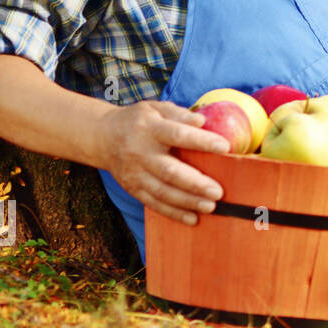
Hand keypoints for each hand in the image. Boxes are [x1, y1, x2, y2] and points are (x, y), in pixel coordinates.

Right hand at [95, 100, 229, 225]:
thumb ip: (179, 114)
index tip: (225, 147)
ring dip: (187, 201)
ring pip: (162, 191)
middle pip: (169, 171)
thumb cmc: (139, 121)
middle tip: (218, 191)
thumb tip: (202, 121)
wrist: (102, 137)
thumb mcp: (156, 108)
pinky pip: (153, 203)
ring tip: (210, 206)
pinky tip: (192, 218)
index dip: (201, 141)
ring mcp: (135, 173)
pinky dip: (173, 213)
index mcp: (149, 128)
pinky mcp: (132, 188)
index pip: (177, 134)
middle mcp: (140, 152)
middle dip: (195, 183)